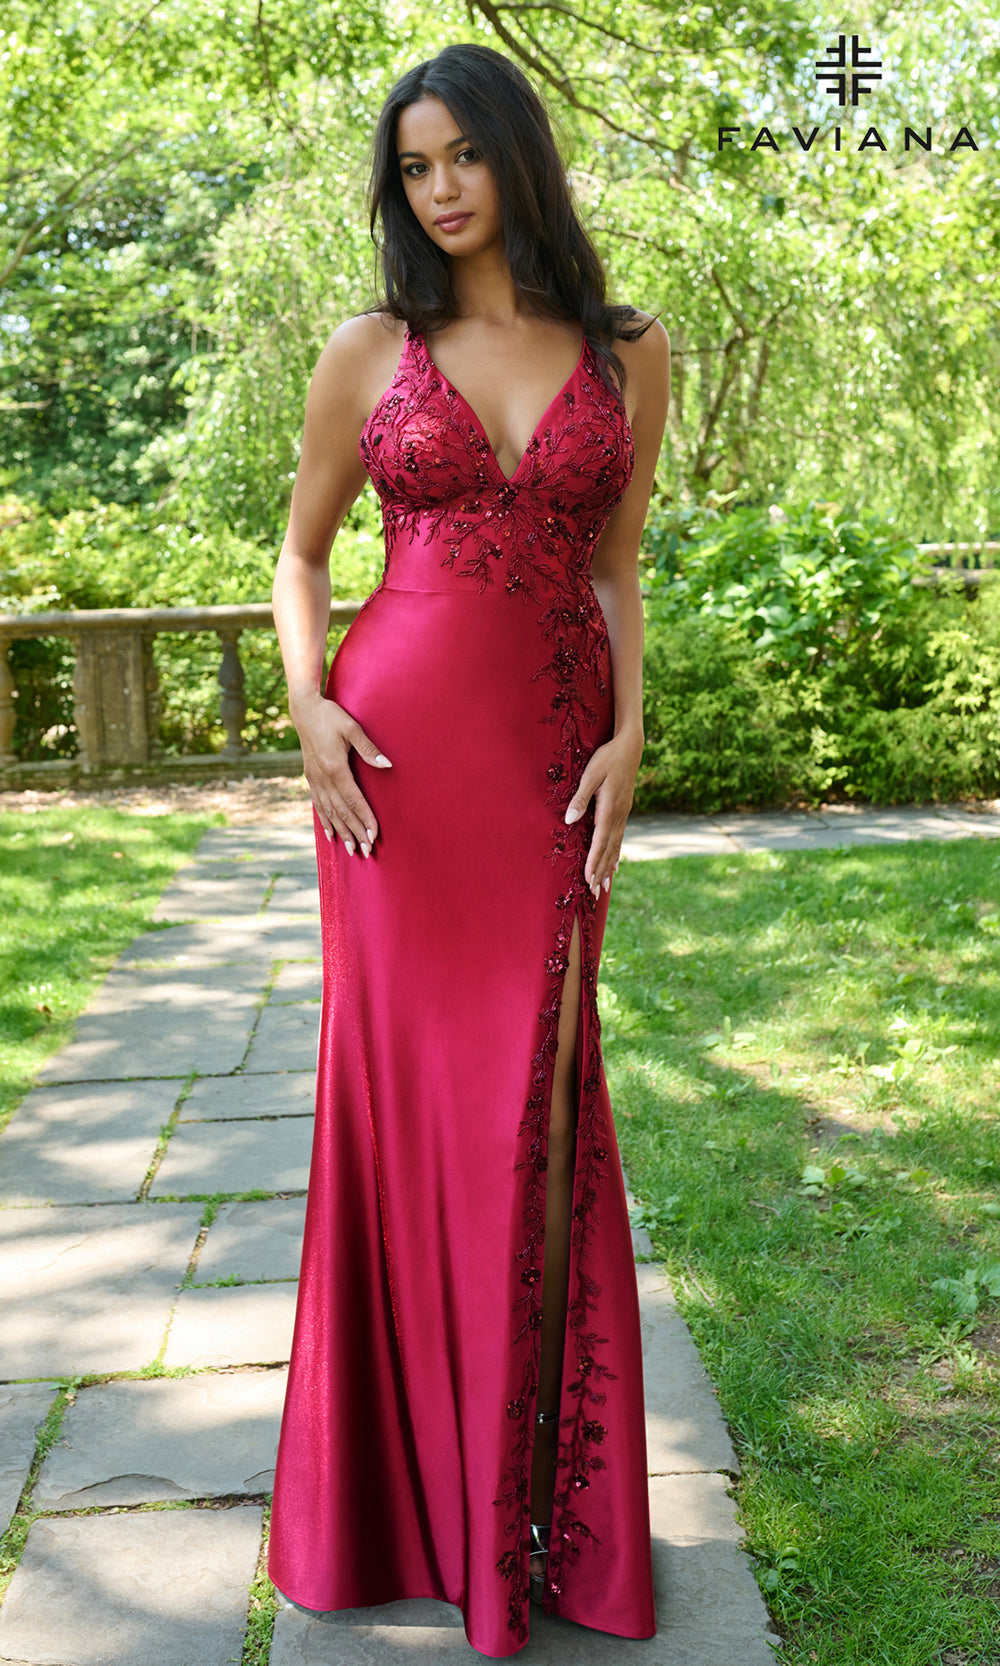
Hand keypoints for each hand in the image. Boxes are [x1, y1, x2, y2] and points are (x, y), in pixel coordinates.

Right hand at [292, 690, 391, 854]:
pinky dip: (325, 821)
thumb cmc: (331, 716)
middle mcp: (323, 778)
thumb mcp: (352, 728)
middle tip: (366, 852)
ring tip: (351, 850)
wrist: (304, 710)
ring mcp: (314, 779)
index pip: (353, 800)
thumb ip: (369, 748)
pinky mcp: (310, 778)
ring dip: (341, 832)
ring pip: (329, 812)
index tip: (374, 835)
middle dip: (355, 832)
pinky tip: (331, 834)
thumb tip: (387, 765)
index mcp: (335, 767)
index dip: (364, 819)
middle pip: (341, 812)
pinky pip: (318, 805)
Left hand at [564, 733, 642, 899]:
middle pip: (609, 849)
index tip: (588, 879)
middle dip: (601, 871)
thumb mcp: (590, 774)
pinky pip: (620, 838)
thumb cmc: (607, 758)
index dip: (594, 862)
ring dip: (609, 867)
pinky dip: (616, 854)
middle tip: (594, 892)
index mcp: (609, 808)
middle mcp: (619, 815)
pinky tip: (615, 865)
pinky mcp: (624, 811)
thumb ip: (580, 798)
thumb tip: (569, 820)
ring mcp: (623, 814)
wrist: (630, 747)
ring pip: (616, 846)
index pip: (600, 841)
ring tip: (604, 887)